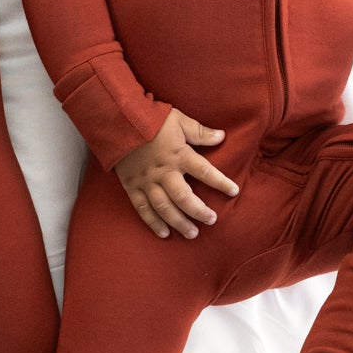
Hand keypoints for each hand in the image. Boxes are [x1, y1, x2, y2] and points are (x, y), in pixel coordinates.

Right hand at [114, 108, 238, 238]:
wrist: (118, 120)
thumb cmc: (150, 119)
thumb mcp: (179, 120)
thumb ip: (200, 131)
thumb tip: (222, 136)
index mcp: (178, 155)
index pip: (204, 171)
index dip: (220, 182)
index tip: (234, 191)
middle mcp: (163, 172)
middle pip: (183, 197)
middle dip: (199, 211)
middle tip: (211, 220)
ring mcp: (146, 181)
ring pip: (164, 207)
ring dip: (179, 222)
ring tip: (192, 233)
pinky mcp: (132, 186)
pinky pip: (143, 208)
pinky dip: (153, 222)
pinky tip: (164, 233)